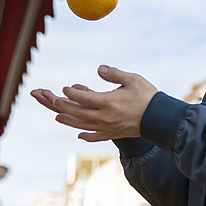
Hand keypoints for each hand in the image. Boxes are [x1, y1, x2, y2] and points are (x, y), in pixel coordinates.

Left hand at [30, 65, 157, 141]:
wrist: (160, 119)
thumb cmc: (147, 96)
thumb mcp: (132, 79)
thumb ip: (113, 73)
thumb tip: (99, 69)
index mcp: (106, 102)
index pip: (80, 98)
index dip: (70, 92)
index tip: (65, 88)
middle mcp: (103, 117)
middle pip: (74, 111)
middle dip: (57, 103)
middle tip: (45, 97)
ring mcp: (106, 127)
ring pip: (80, 125)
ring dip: (66, 119)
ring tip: (55, 115)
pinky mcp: (112, 134)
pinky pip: (95, 136)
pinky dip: (85, 135)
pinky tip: (78, 134)